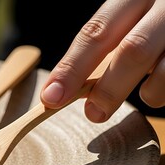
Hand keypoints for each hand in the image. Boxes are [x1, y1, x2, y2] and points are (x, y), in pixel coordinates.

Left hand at [40, 0, 164, 122]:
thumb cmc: (153, 20)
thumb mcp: (130, 18)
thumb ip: (106, 42)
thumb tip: (66, 86)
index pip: (96, 31)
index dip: (71, 67)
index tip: (51, 96)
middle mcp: (163, 5)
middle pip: (132, 50)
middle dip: (108, 88)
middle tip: (93, 114)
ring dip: (149, 92)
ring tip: (144, 96)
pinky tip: (161, 86)